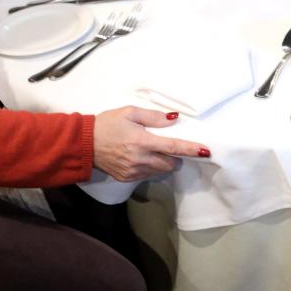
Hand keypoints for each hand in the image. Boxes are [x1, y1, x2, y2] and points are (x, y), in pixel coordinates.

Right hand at [92, 107, 209, 181]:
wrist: (84, 143)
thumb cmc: (108, 124)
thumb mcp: (130, 112)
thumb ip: (153, 117)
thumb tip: (174, 119)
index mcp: (142, 141)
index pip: (173, 147)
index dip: (191, 149)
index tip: (206, 151)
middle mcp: (140, 159)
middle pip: (170, 163)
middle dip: (176, 156)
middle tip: (170, 145)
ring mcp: (133, 171)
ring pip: (160, 170)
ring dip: (164, 162)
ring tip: (154, 150)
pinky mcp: (127, 178)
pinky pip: (148, 175)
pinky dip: (152, 167)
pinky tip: (143, 157)